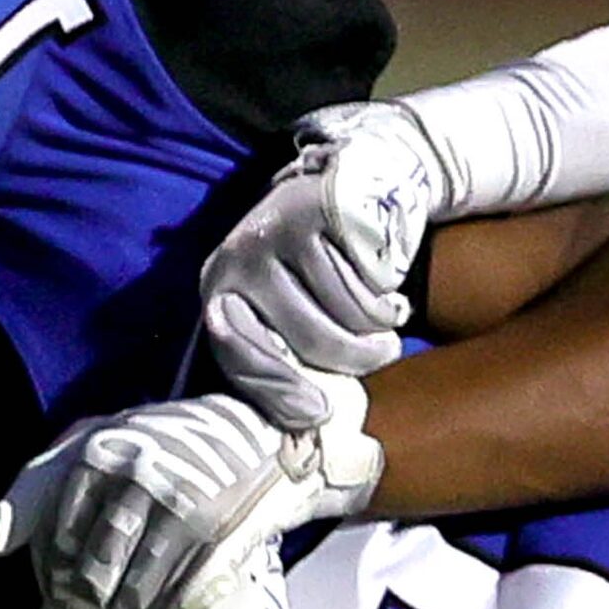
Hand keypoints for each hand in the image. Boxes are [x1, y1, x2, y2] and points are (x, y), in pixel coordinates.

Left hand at [0, 389, 380, 608]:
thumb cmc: (166, 441)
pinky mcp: (224, 529)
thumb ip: (37, 485)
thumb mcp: (97, 440)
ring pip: (140, 598)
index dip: (60, 604)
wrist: (264, 431)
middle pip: (98, 582)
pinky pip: (188, 598)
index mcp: (95, 454)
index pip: (62, 548)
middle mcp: (135, 476)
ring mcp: (181, 504)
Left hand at [200, 101, 447, 429]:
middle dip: (358, 358)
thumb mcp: (281, 312)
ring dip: (381, 329)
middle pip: (310, 339)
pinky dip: (388, 296)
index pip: (243, 357)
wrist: (342, 186)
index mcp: (221, 293)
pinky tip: (386, 289)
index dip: (281, 391)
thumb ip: (282, 361)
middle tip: (383, 354)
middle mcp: (240, 260)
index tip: (318, 413)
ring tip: (387, 320)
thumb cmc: (310, 271)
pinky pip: (369, 282)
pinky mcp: (321, 211)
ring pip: (347, 315)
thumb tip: (308, 422)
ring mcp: (278, 231)